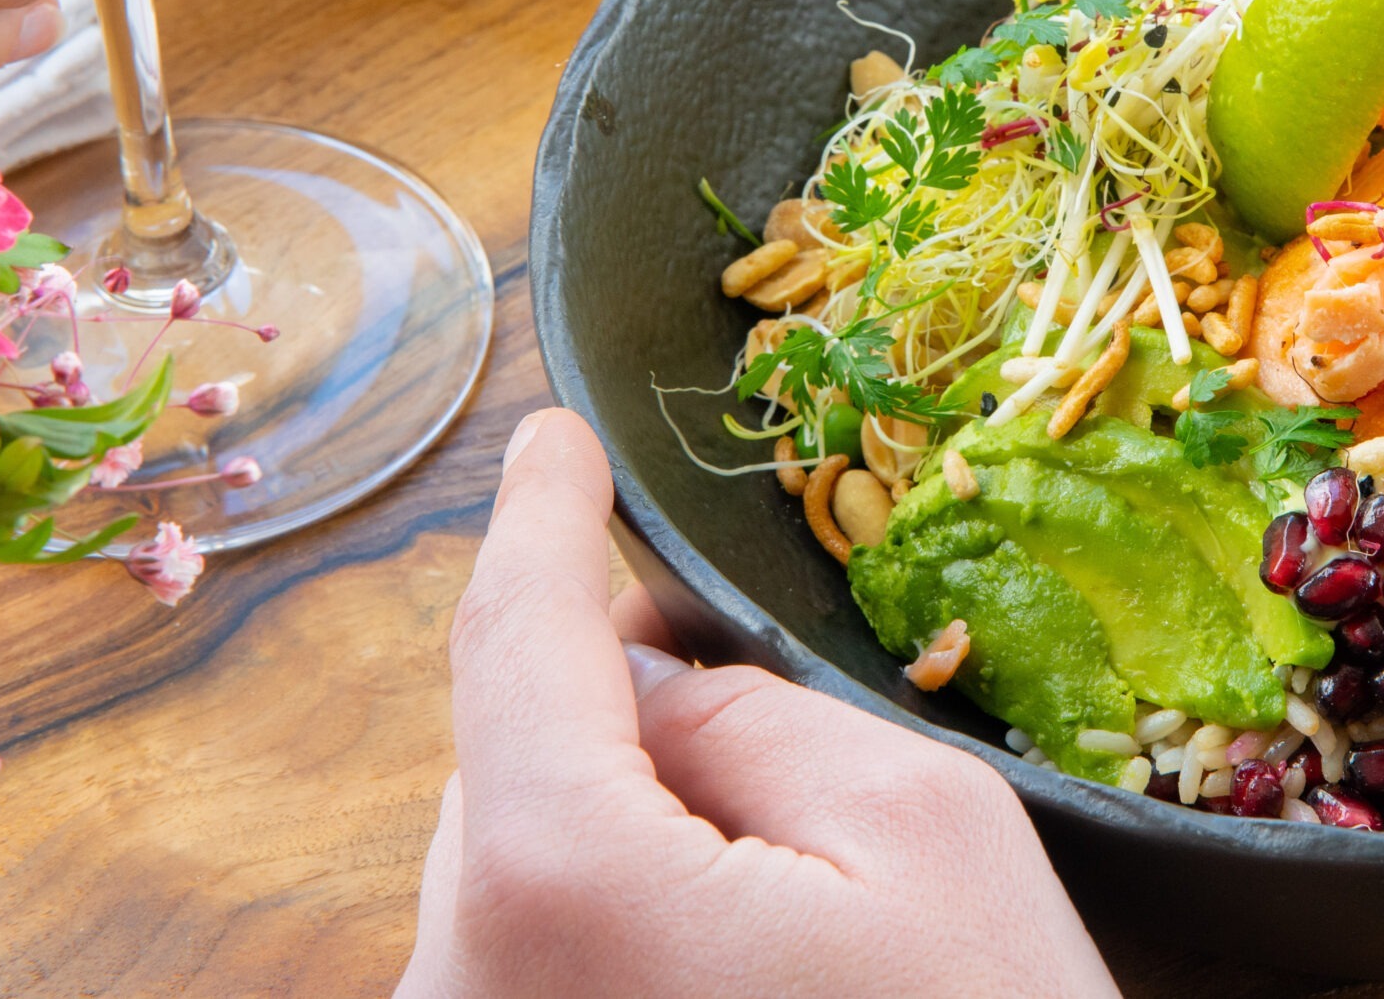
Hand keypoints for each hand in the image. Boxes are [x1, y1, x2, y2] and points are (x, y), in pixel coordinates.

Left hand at [399, 409, 1120, 998]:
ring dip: (622, 817)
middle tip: (736, 676)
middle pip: (514, 759)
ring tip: (782, 875)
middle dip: (610, 696)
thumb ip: (751, 710)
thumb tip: (644, 681)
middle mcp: (462, 979)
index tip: (558, 438)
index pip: (512, 640)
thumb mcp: (921, 829)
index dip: (540, 521)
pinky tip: (733, 942)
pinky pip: (533, 949)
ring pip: (523, 859)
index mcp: (556, 880)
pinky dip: (613, 903)